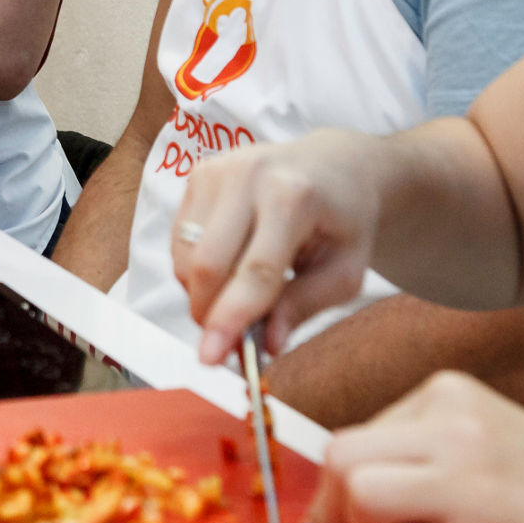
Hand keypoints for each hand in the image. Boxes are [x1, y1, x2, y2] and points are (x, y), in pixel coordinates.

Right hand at [175, 129, 385, 364]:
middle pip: (208, 264)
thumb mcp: (344, 271)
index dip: (231, 319)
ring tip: (239, 292)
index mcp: (295, 198)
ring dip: (202, 292)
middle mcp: (250, 175)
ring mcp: (218, 170)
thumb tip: (266, 345)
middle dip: (208, 313)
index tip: (211, 357)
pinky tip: (229, 263)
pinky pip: (179, 240)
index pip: (256, 271)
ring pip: (185, 256)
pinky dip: (195, 267)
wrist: (334, 165)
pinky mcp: (198, 173)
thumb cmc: (343, 221)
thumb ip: (304, 306)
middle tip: (226, 340)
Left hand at [298, 371, 523, 522]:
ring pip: (361, 499)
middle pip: (341, 458)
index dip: (338, 488)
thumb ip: (419, 452)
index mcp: (452, 393)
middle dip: (333, 511)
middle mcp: (458, 428)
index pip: (354, 434)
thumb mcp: (487, 437)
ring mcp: (474, 485)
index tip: (347, 521)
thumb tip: (331, 503)